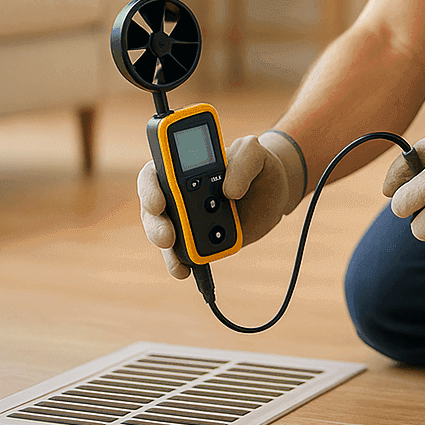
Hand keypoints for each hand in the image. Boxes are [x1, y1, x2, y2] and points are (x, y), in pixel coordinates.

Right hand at [137, 130, 307, 278]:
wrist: (275, 191)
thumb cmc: (258, 165)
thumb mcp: (255, 152)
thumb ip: (243, 161)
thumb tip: (229, 191)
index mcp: (182, 166)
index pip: (154, 172)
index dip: (149, 188)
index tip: (158, 203)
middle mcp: (177, 194)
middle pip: (153, 209)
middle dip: (155, 225)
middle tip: (167, 237)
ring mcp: (186, 219)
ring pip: (164, 235)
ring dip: (168, 250)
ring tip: (180, 262)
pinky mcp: (199, 239)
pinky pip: (183, 254)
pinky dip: (181, 263)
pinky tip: (186, 271)